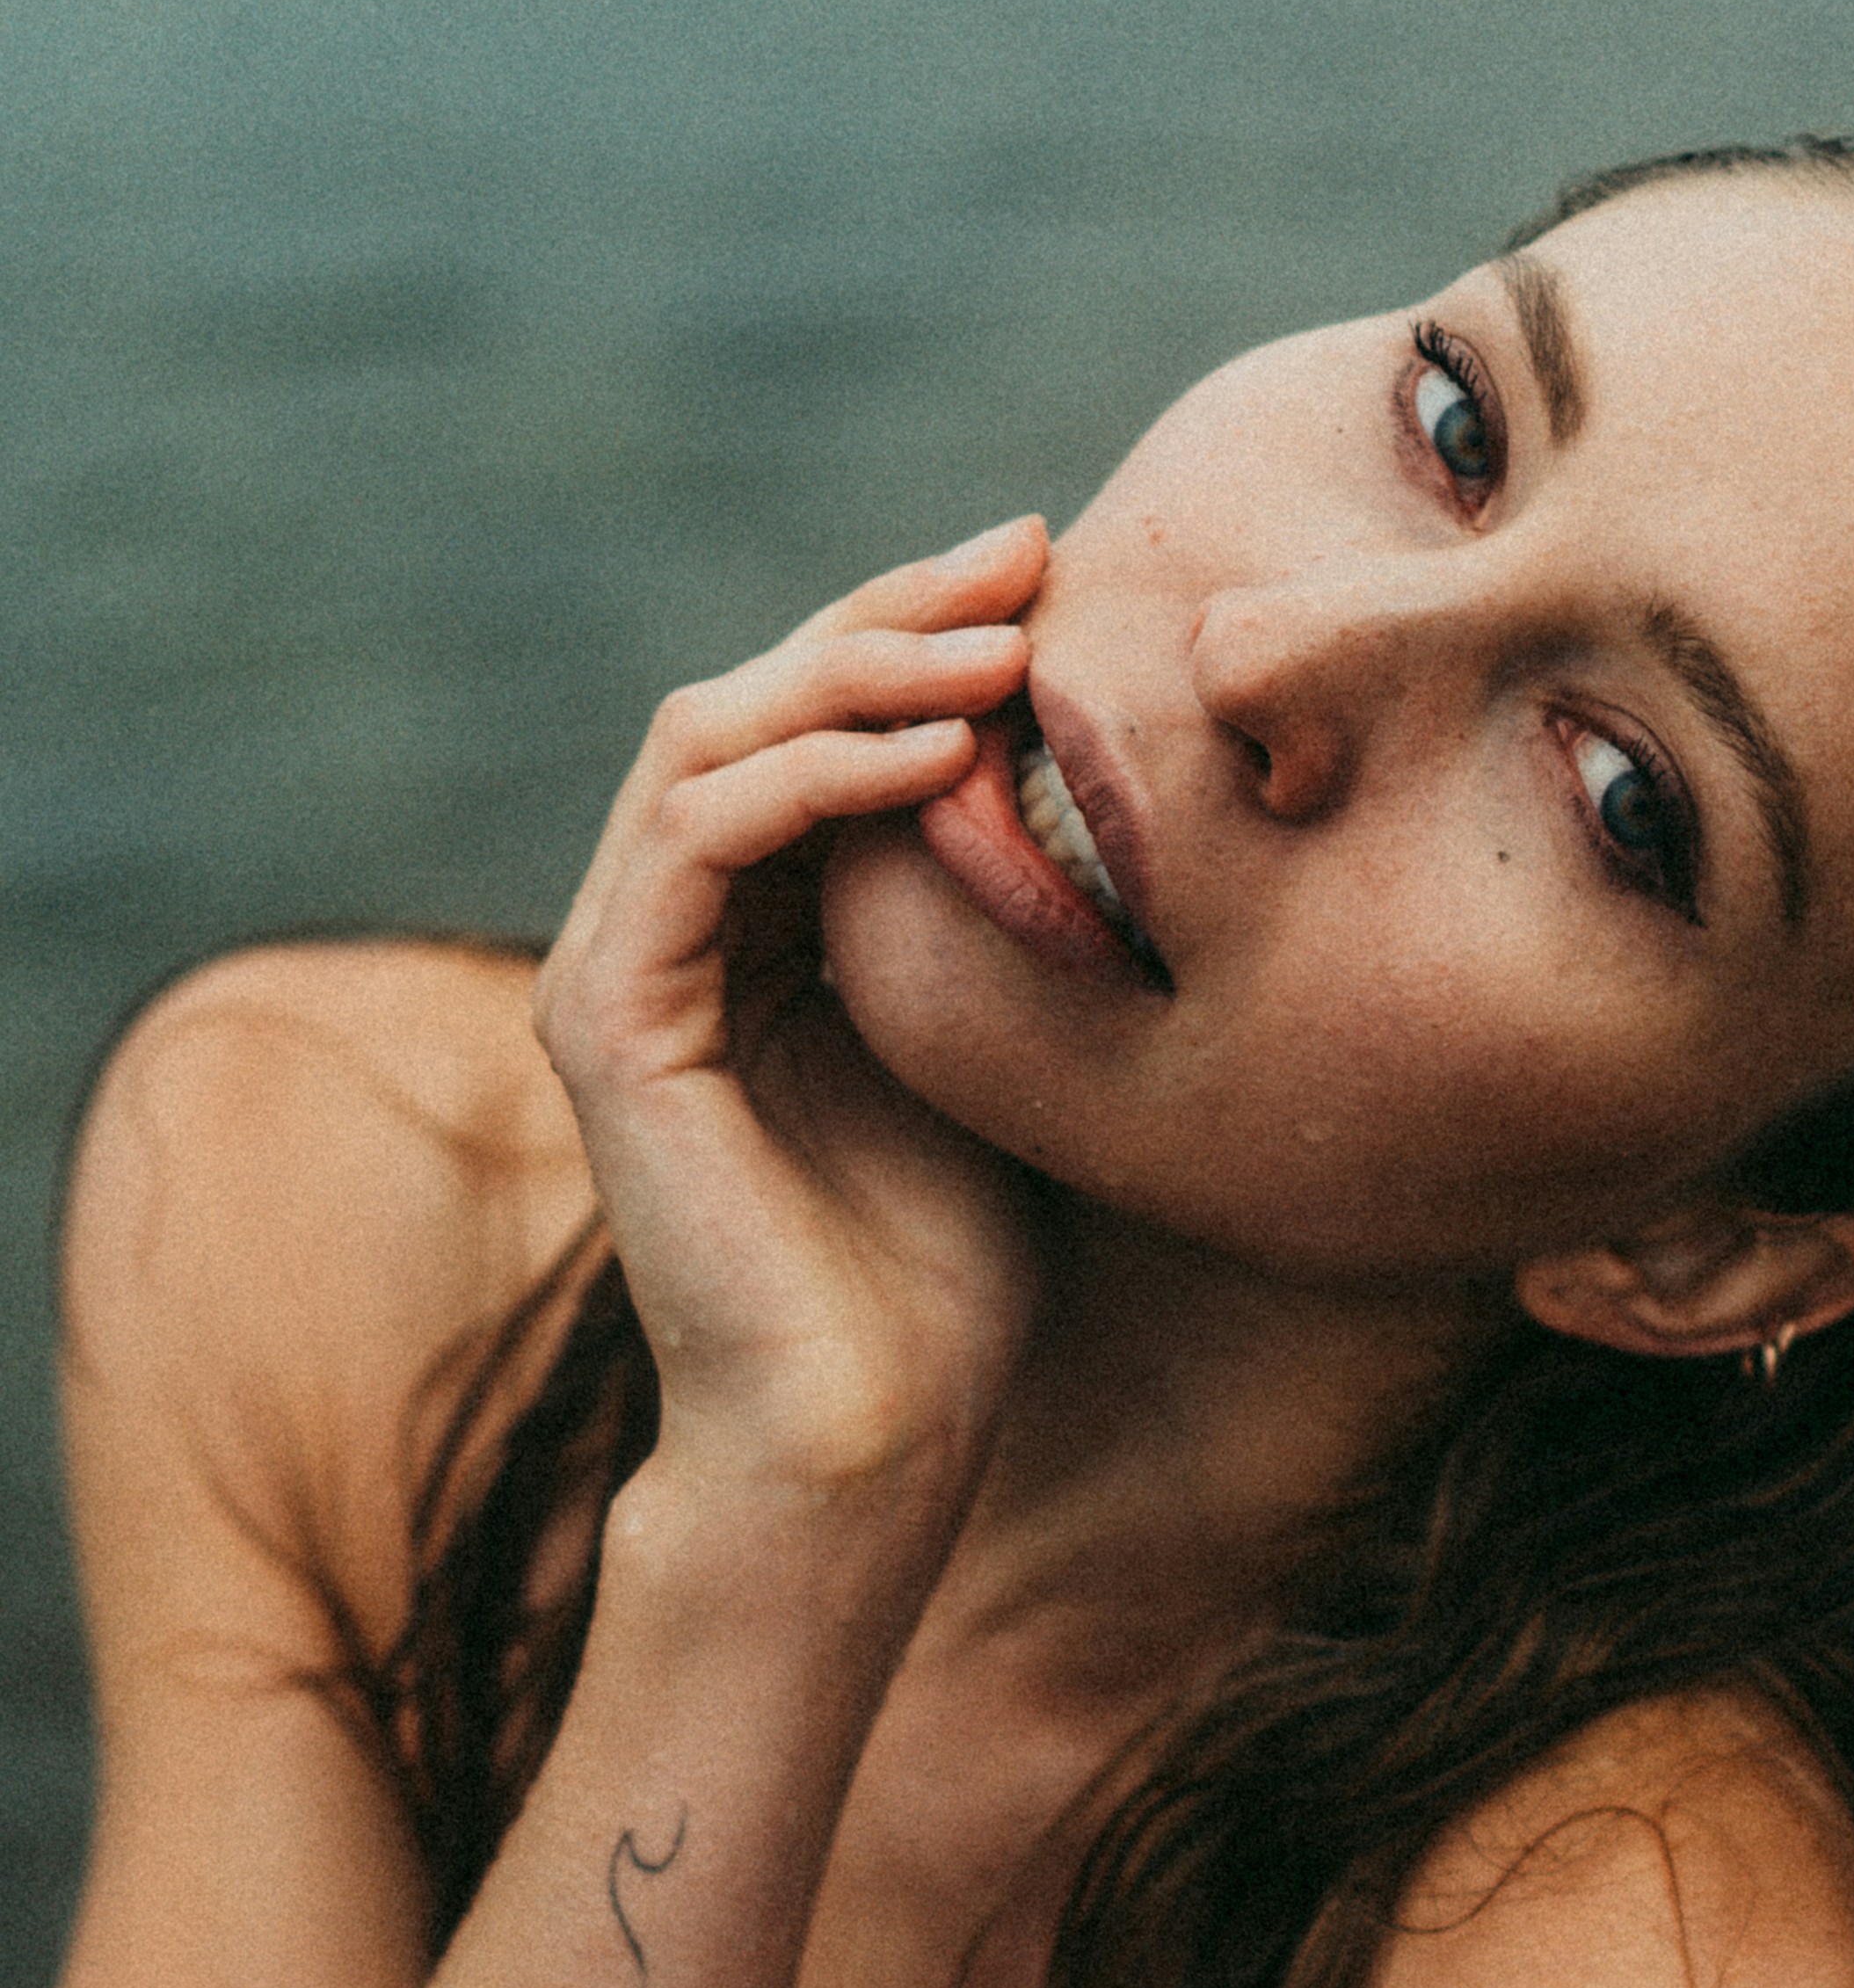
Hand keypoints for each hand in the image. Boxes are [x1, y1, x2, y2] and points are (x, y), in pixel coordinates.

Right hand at [535, 521, 1050, 1529]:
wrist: (876, 1435)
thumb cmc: (957, 1270)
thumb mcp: (1010, 1042)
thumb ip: (1008, 909)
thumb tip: (1111, 767)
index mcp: (759, 927)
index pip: (823, 721)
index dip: (929, 633)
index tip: (1064, 568)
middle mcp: (673, 928)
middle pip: (759, 696)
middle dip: (897, 612)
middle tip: (1032, 552)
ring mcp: (625, 966)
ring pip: (709, 736)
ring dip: (859, 671)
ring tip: (1001, 645)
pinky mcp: (609, 1017)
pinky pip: (694, 836)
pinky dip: (813, 776)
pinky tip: (937, 757)